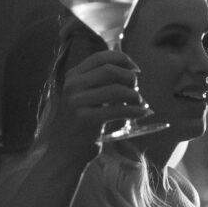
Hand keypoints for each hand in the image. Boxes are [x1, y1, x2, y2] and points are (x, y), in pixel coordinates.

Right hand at [44, 45, 152, 160]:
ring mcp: (76, 102)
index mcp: (73, 76)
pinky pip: (117, 110)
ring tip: (140, 103)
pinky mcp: (84, 118)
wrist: (64, 149)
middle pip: (109, 70)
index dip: (122, 59)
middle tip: (137, 88)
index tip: (135, 69)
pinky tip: (142, 112)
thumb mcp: (86, 95)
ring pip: (116, 89)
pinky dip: (135, 110)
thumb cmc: (81, 122)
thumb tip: (132, 70)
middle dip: (129, 77)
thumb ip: (101, 81)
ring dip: (134, 95)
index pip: (100, 57)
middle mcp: (72, 85)